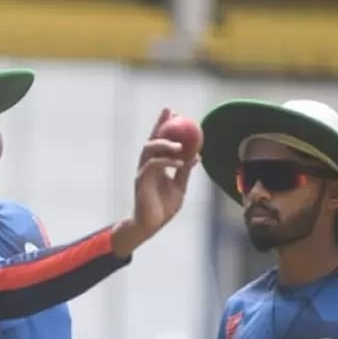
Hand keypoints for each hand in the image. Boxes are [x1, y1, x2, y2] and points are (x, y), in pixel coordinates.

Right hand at [133, 108, 196, 232]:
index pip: (160, 141)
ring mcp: (142, 172)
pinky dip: (167, 161)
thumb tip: (197, 155)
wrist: (150, 225)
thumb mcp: (179, 187)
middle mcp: (147, 165)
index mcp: (156, 165)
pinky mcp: (141, 181)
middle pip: (152, 139)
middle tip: (171, 113)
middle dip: (160, 124)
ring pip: (149, 150)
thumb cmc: (163, 209)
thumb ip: (184, 171)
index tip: (177, 114)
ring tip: (180, 144)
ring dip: (164, 144)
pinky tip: (179, 161)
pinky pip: (153, 166)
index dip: (166, 126)